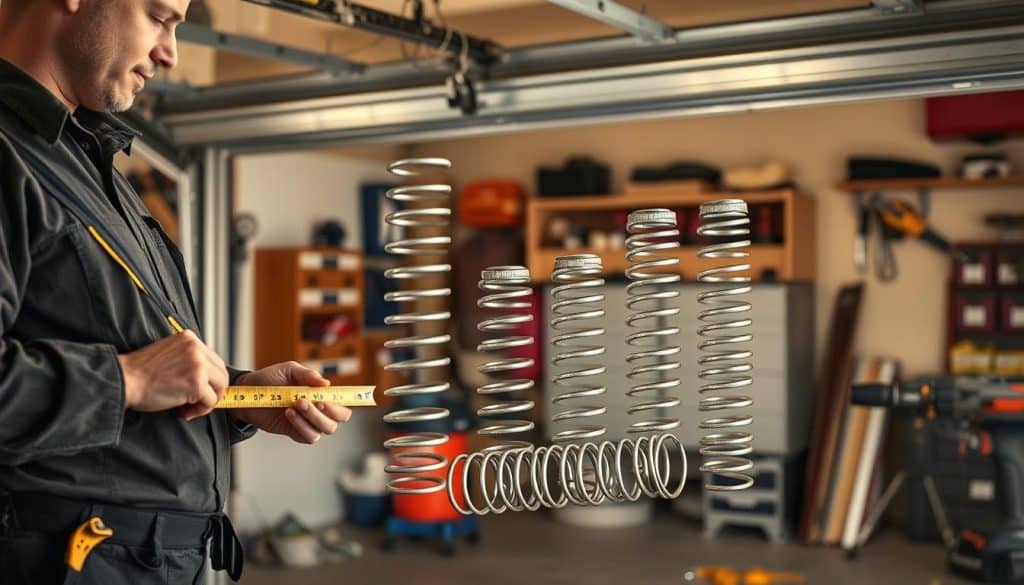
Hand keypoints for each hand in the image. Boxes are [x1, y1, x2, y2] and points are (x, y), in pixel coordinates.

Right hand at [117, 330, 228, 420]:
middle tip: (197, 402)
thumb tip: (206, 377)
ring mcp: (198, 365)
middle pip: (221, 373)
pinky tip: (185, 411)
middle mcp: (196, 348)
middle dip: (213, 391)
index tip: (197, 390)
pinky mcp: (196, 383)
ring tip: (190, 408)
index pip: (213, 360)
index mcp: (189, 338)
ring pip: (220, 386)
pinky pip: (211, 401)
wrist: (125, 380)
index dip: (208, 379)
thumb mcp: (169, 353)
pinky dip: (201, 410)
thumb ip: (188, 358)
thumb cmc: (140, 372)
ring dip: (208, 401)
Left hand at [231, 361, 352, 443]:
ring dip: (312, 418)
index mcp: (321, 395)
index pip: (342, 405)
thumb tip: (326, 383)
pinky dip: (300, 425)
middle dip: (328, 413)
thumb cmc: (271, 378)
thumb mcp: (289, 370)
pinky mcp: (294, 431)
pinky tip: (288, 413)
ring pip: (323, 429)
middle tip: (312, 402)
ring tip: (295, 405)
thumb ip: (308, 375)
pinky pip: (307, 436)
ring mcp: (307, 422)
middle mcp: (318, 410)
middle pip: (337, 420)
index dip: (340, 405)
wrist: (248, 392)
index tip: (326, 399)